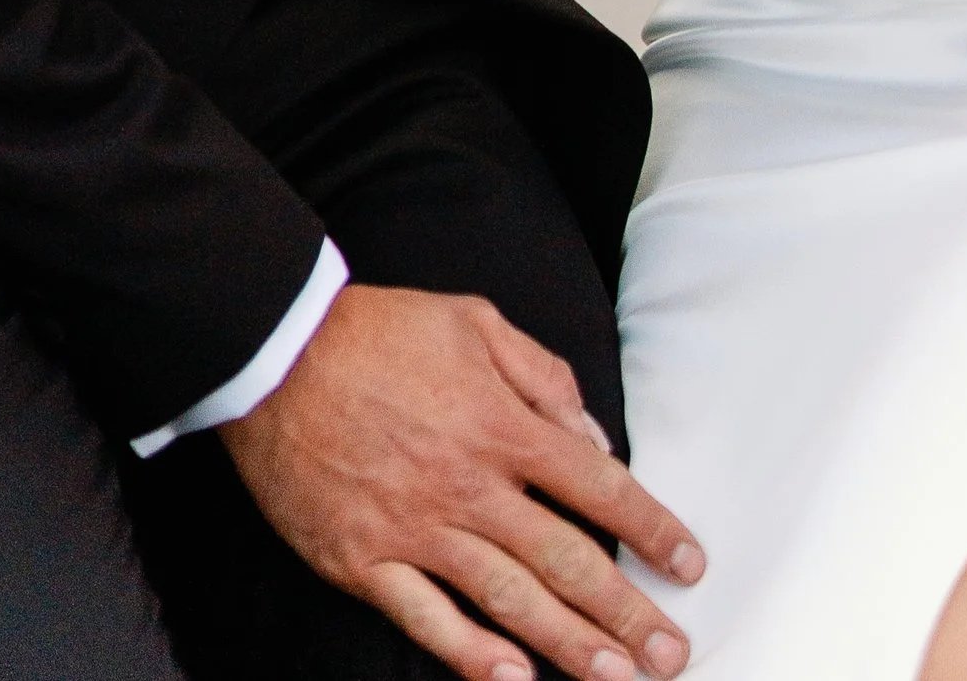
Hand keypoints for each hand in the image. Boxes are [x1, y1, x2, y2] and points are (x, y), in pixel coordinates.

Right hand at [224, 280, 700, 680]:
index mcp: (500, 424)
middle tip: (672, 655)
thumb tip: (596, 441)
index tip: (688, 564)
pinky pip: (426, 619)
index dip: (650, 528)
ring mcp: (415, 529)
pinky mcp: (365, 561)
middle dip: (625, 612)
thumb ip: (544, 378)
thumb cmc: (379, 331)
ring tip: (616, 680)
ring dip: (569, 645)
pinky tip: (513, 680)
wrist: (278, 354)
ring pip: (508, 600)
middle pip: (564, 559)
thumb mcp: (474, 322)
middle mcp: (468, 485)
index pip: (597, 486)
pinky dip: (470, 656)